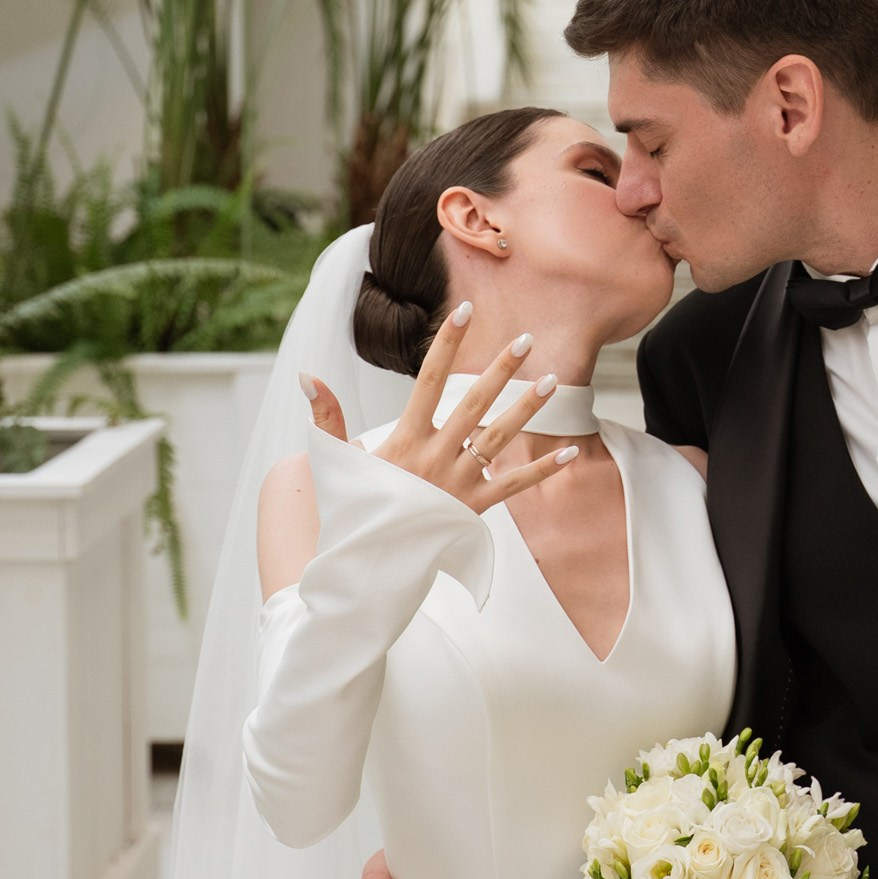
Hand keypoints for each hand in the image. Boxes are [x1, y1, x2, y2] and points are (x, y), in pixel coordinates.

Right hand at [302, 303, 576, 519]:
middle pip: (474, 404)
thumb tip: (307, 375)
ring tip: (552, 380)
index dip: (446, 344)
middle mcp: (435, 458)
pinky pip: (514, 488)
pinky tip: (570, 454)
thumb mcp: (338, 461)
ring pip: (500, 439)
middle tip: (526, 339)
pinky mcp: (474, 510)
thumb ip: (326, 416)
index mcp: (404, 441)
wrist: (365, 567)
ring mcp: (458, 484)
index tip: (465, 311)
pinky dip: (542, 472)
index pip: (428, 381)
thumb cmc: (351, 510)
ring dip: (527, 408)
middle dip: (501, 369)